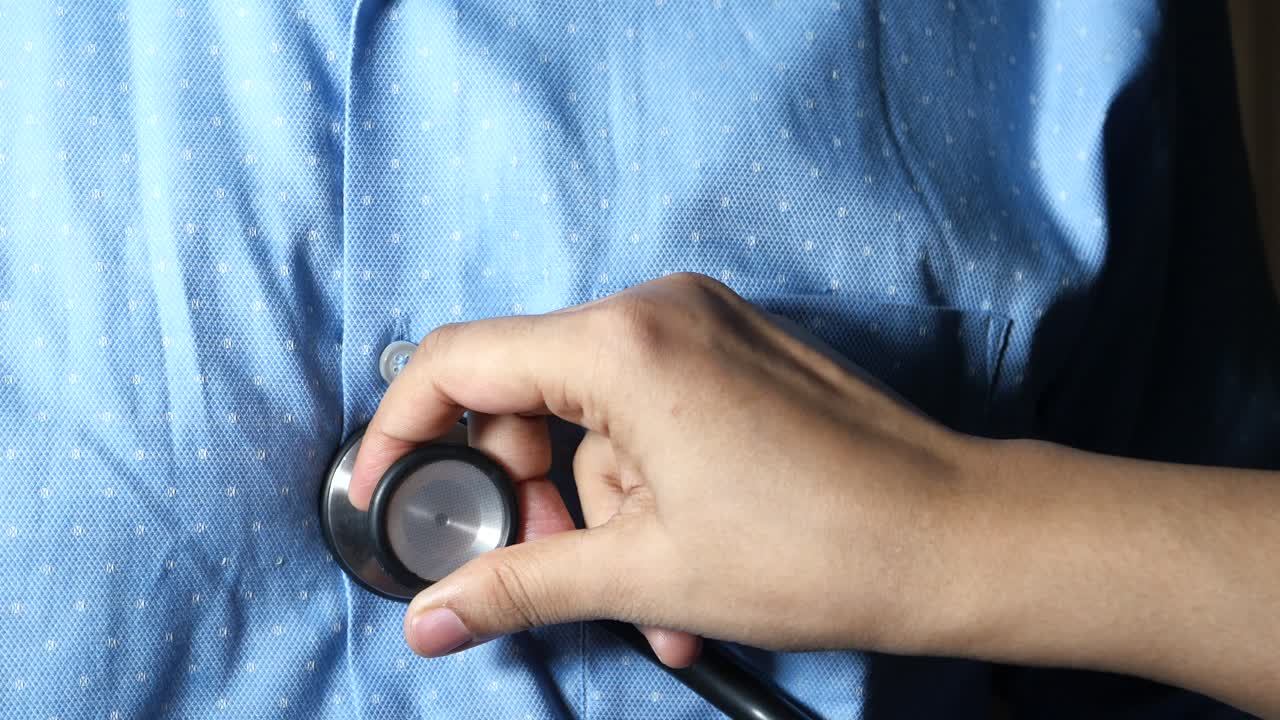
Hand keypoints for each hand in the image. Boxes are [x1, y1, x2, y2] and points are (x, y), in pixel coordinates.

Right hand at [347, 272, 978, 666]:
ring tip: (650, 600)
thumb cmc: (822, 547)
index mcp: (623, 342)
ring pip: (594, 419)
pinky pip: (650, 413)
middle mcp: (660, 308)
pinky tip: (680, 566)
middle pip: (527, 392)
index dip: (404, 431)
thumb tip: (433, 617)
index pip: (459, 362)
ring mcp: (705, 324)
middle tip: (544, 565)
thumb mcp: (646, 572)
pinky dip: (645, 487)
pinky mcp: (737, 352)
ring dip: (601, 514)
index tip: (389, 493)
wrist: (958, 540)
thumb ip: (521, 584)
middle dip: (526, 492)